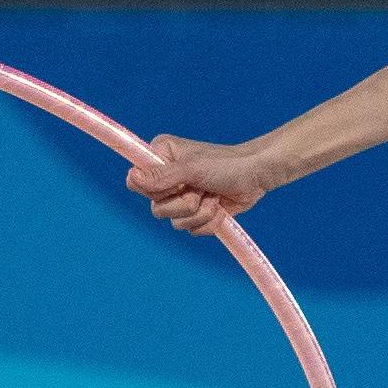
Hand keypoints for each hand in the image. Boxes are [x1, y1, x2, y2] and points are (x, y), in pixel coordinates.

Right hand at [125, 135, 278, 236]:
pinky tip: (220, 205)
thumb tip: (131, 178)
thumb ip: (161, 176)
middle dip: (184, 203)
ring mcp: (181, 197)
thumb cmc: (227, 164)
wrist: (257, 176)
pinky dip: (210, 221)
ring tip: (213, 196)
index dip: (156, 189)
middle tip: (200, 189)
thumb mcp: (192, 168)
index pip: (136, 182)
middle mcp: (167, 178)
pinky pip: (192, 230)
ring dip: (200, 212)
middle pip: (156, 209)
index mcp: (160, 158)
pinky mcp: (196, 214)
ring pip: (175, 222)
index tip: (178, 182)